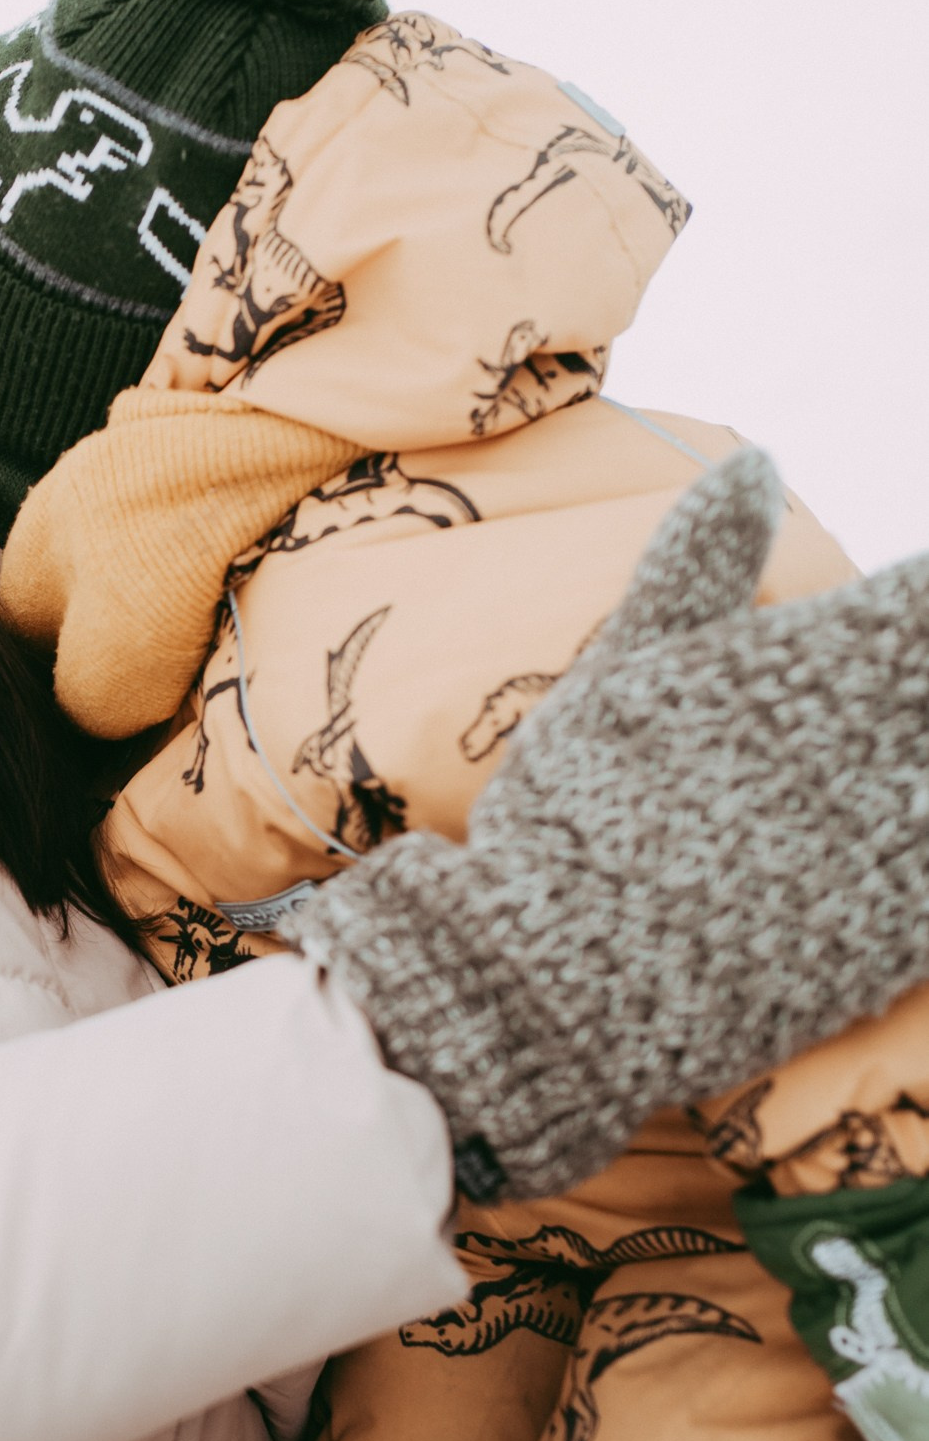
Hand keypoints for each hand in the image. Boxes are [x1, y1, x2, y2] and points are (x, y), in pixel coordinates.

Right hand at [282, 450, 928, 1198]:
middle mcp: (870, 742)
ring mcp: (893, 839)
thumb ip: (700, 563)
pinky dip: (919, 854)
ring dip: (913, 779)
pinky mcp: (900, 930)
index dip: (922, 613)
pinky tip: (888, 859)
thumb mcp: (623, 674)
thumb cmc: (571, 817)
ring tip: (865, 794)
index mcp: (812, 664)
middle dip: (912, 684)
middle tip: (866, 724)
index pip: (925, 603)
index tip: (905, 625)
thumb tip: (760, 460)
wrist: (550, 981)